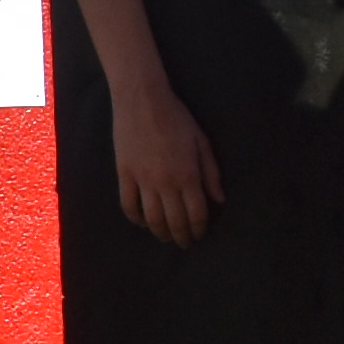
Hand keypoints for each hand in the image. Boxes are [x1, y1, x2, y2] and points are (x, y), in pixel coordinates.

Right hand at [110, 79, 222, 247]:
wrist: (142, 100)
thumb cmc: (176, 118)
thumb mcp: (201, 142)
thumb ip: (211, 173)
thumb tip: (218, 200)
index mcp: (188, 175)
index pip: (196, 213)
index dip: (199, 229)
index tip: (199, 235)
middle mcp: (166, 182)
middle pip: (174, 221)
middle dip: (181, 236)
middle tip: (185, 243)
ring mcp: (143, 180)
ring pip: (152, 218)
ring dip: (160, 232)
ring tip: (165, 237)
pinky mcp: (124, 174)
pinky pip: (128, 205)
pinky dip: (135, 219)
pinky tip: (142, 222)